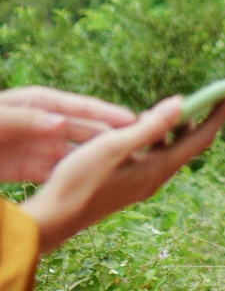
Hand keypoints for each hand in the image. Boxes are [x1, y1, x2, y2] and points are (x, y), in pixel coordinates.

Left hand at [0, 88, 135, 183]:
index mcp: (37, 103)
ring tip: (118, 170)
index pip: (79, 107)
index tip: (133, 121)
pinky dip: (69, 180)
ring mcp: (33, 145)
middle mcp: (40, 123)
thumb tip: (61, 122)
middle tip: (136, 149)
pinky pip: (52, 173)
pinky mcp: (22, 167)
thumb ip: (26, 119)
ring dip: (92, 161)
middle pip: (81, 131)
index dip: (106, 114)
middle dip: (108, 138)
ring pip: (71, 154)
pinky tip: (87, 188)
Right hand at [23, 93, 224, 255]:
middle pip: (190, 144)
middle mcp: (157, 178)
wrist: (52, 219)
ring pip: (170, 151)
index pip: (202, 137)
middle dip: (201, 119)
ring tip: (168, 109)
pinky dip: (156, 140)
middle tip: (208, 96)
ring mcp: (143, 184)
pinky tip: (139, 131)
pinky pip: (154, 158)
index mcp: (159, 168)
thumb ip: (149, 126)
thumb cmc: (79, 181)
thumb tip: (182, 103)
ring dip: (175, 129)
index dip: (219, 113)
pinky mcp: (129, 186)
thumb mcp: (113, 147)